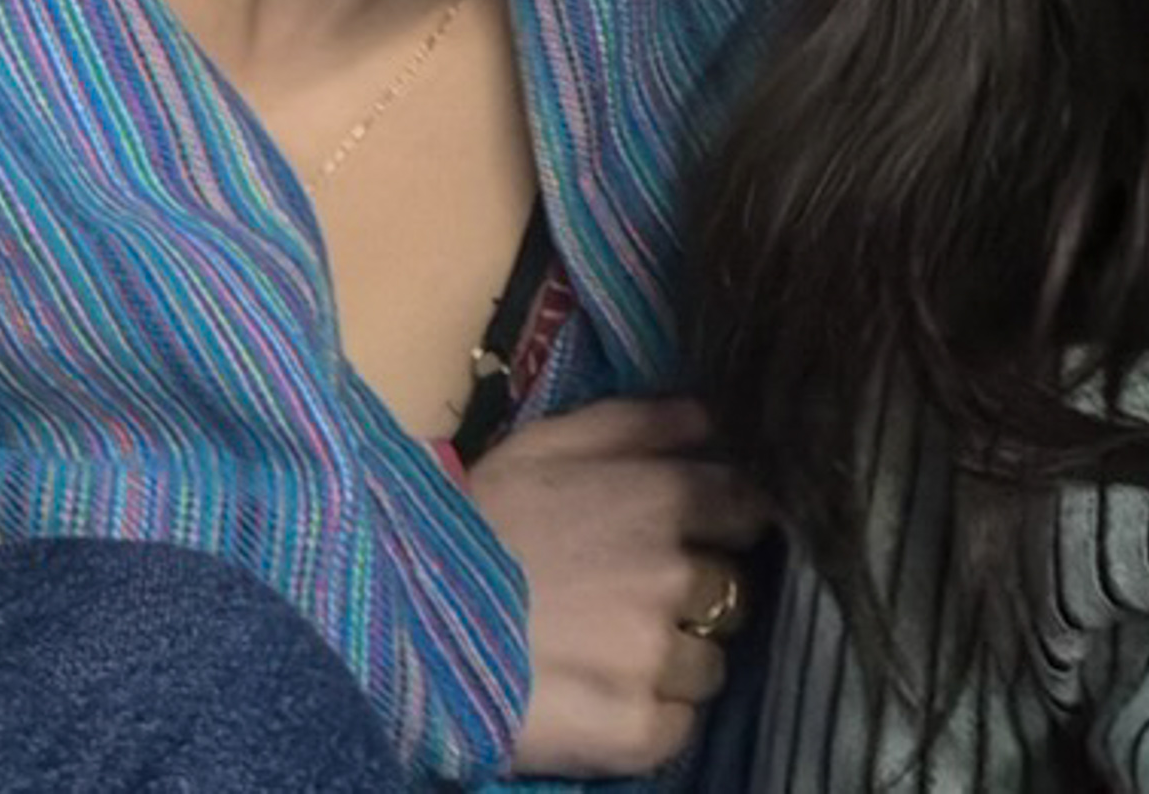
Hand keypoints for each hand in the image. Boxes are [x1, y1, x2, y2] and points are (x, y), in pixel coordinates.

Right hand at [467, 396, 768, 777]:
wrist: (398, 617)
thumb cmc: (473, 519)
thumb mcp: (546, 444)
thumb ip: (638, 424)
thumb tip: (712, 417)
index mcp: (663, 500)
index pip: (750, 511)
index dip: (728, 527)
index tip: (700, 540)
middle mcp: (674, 576)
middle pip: (735, 594)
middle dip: (697, 599)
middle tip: (633, 604)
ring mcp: (657, 658)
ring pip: (710, 667)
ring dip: (673, 664)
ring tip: (605, 657)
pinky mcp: (636, 729)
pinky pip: (679, 727)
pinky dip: (651, 720)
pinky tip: (599, 701)